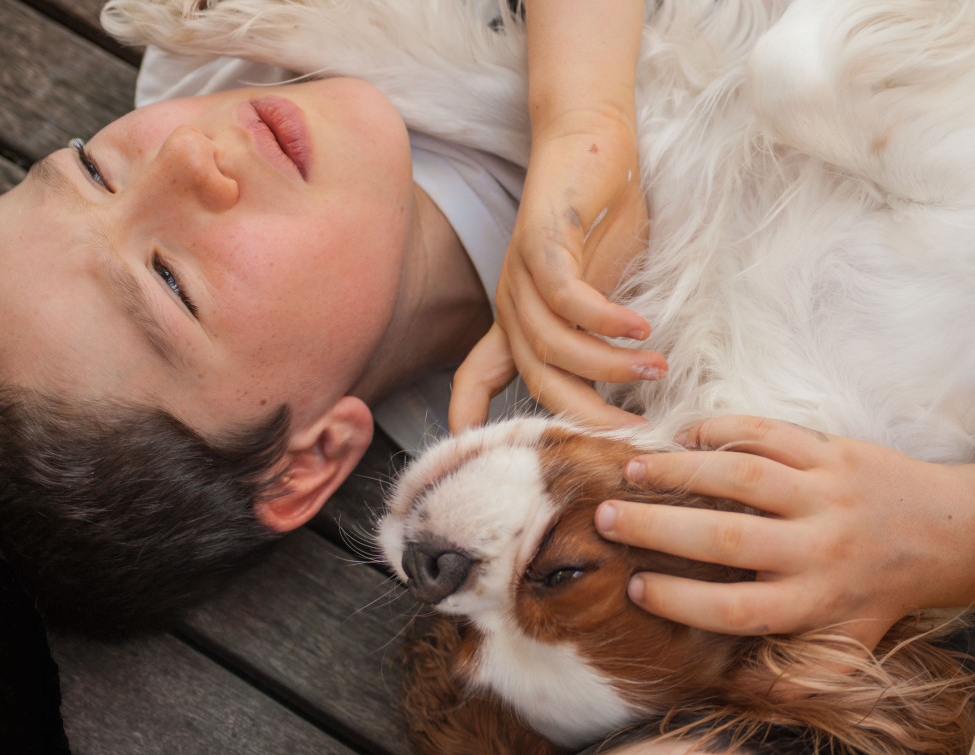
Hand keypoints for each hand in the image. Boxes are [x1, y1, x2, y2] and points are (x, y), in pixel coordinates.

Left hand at [449, 108, 665, 430]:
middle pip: (537, 383)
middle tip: (636, 436)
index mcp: (517, 319)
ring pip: (553, 348)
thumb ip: (602, 336)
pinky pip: (568, 301)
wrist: (592, 141)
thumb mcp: (600, 290)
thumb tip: (632, 386)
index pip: (479, 377)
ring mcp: (521, 276)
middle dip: (586, 417)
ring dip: (608, 368)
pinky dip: (606, 322)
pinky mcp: (542, 243)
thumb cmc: (599, 218)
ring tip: (656, 370)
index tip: (484, 459)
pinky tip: (641, 328)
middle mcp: (511, 305)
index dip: (472, 418)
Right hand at [595, 415, 974, 649]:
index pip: (735, 608)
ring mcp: (824, 494)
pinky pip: (769, 434)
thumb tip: (730, 683)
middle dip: (657, 529)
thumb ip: (795, 664)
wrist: (943, 533)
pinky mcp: (831, 452)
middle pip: (726, 540)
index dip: (679, 601)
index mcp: (815, 602)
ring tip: (632, 471)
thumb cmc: (879, 590)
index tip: (634, 587)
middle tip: (606, 518)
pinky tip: (684, 435)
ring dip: (680, 472)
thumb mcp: (847, 639)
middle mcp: (818, 549)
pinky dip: (722, 430)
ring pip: (742, 478)